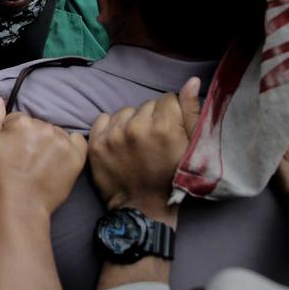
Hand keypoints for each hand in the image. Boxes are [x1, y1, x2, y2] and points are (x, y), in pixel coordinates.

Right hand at [0, 96, 87, 215]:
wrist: (20, 205)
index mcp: (22, 122)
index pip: (18, 120)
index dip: (12, 135)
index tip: (11, 151)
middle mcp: (44, 127)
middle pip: (38, 126)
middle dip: (32, 138)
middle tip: (26, 159)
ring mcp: (62, 141)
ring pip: (55, 133)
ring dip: (49, 143)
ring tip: (41, 163)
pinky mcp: (76, 156)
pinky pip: (78, 141)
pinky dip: (70, 146)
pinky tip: (60, 158)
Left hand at [88, 78, 199, 221]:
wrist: (143, 208)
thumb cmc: (173, 178)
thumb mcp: (192, 147)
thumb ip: (192, 112)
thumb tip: (191, 81)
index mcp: (163, 127)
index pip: (167, 100)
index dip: (171, 114)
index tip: (170, 132)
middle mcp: (136, 128)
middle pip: (146, 105)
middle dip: (152, 118)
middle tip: (154, 142)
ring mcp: (113, 135)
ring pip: (126, 111)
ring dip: (132, 122)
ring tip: (137, 144)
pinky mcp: (96, 143)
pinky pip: (104, 118)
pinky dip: (112, 127)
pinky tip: (120, 143)